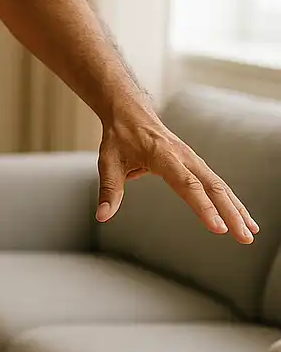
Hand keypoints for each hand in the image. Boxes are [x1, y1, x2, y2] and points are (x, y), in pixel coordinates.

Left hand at [96, 108, 258, 242]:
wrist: (130, 112)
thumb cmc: (118, 138)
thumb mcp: (108, 162)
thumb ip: (109, 190)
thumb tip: (102, 216)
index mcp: (162, 155)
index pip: (186, 184)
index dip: (203, 206)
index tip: (218, 228)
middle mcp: (183, 156)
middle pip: (212, 187)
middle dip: (230, 213)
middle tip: (244, 238)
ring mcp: (192, 159)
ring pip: (219, 185)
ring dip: (236, 209)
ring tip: (249, 233)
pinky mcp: (195, 163)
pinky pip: (216, 183)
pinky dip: (230, 200)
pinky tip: (242, 218)